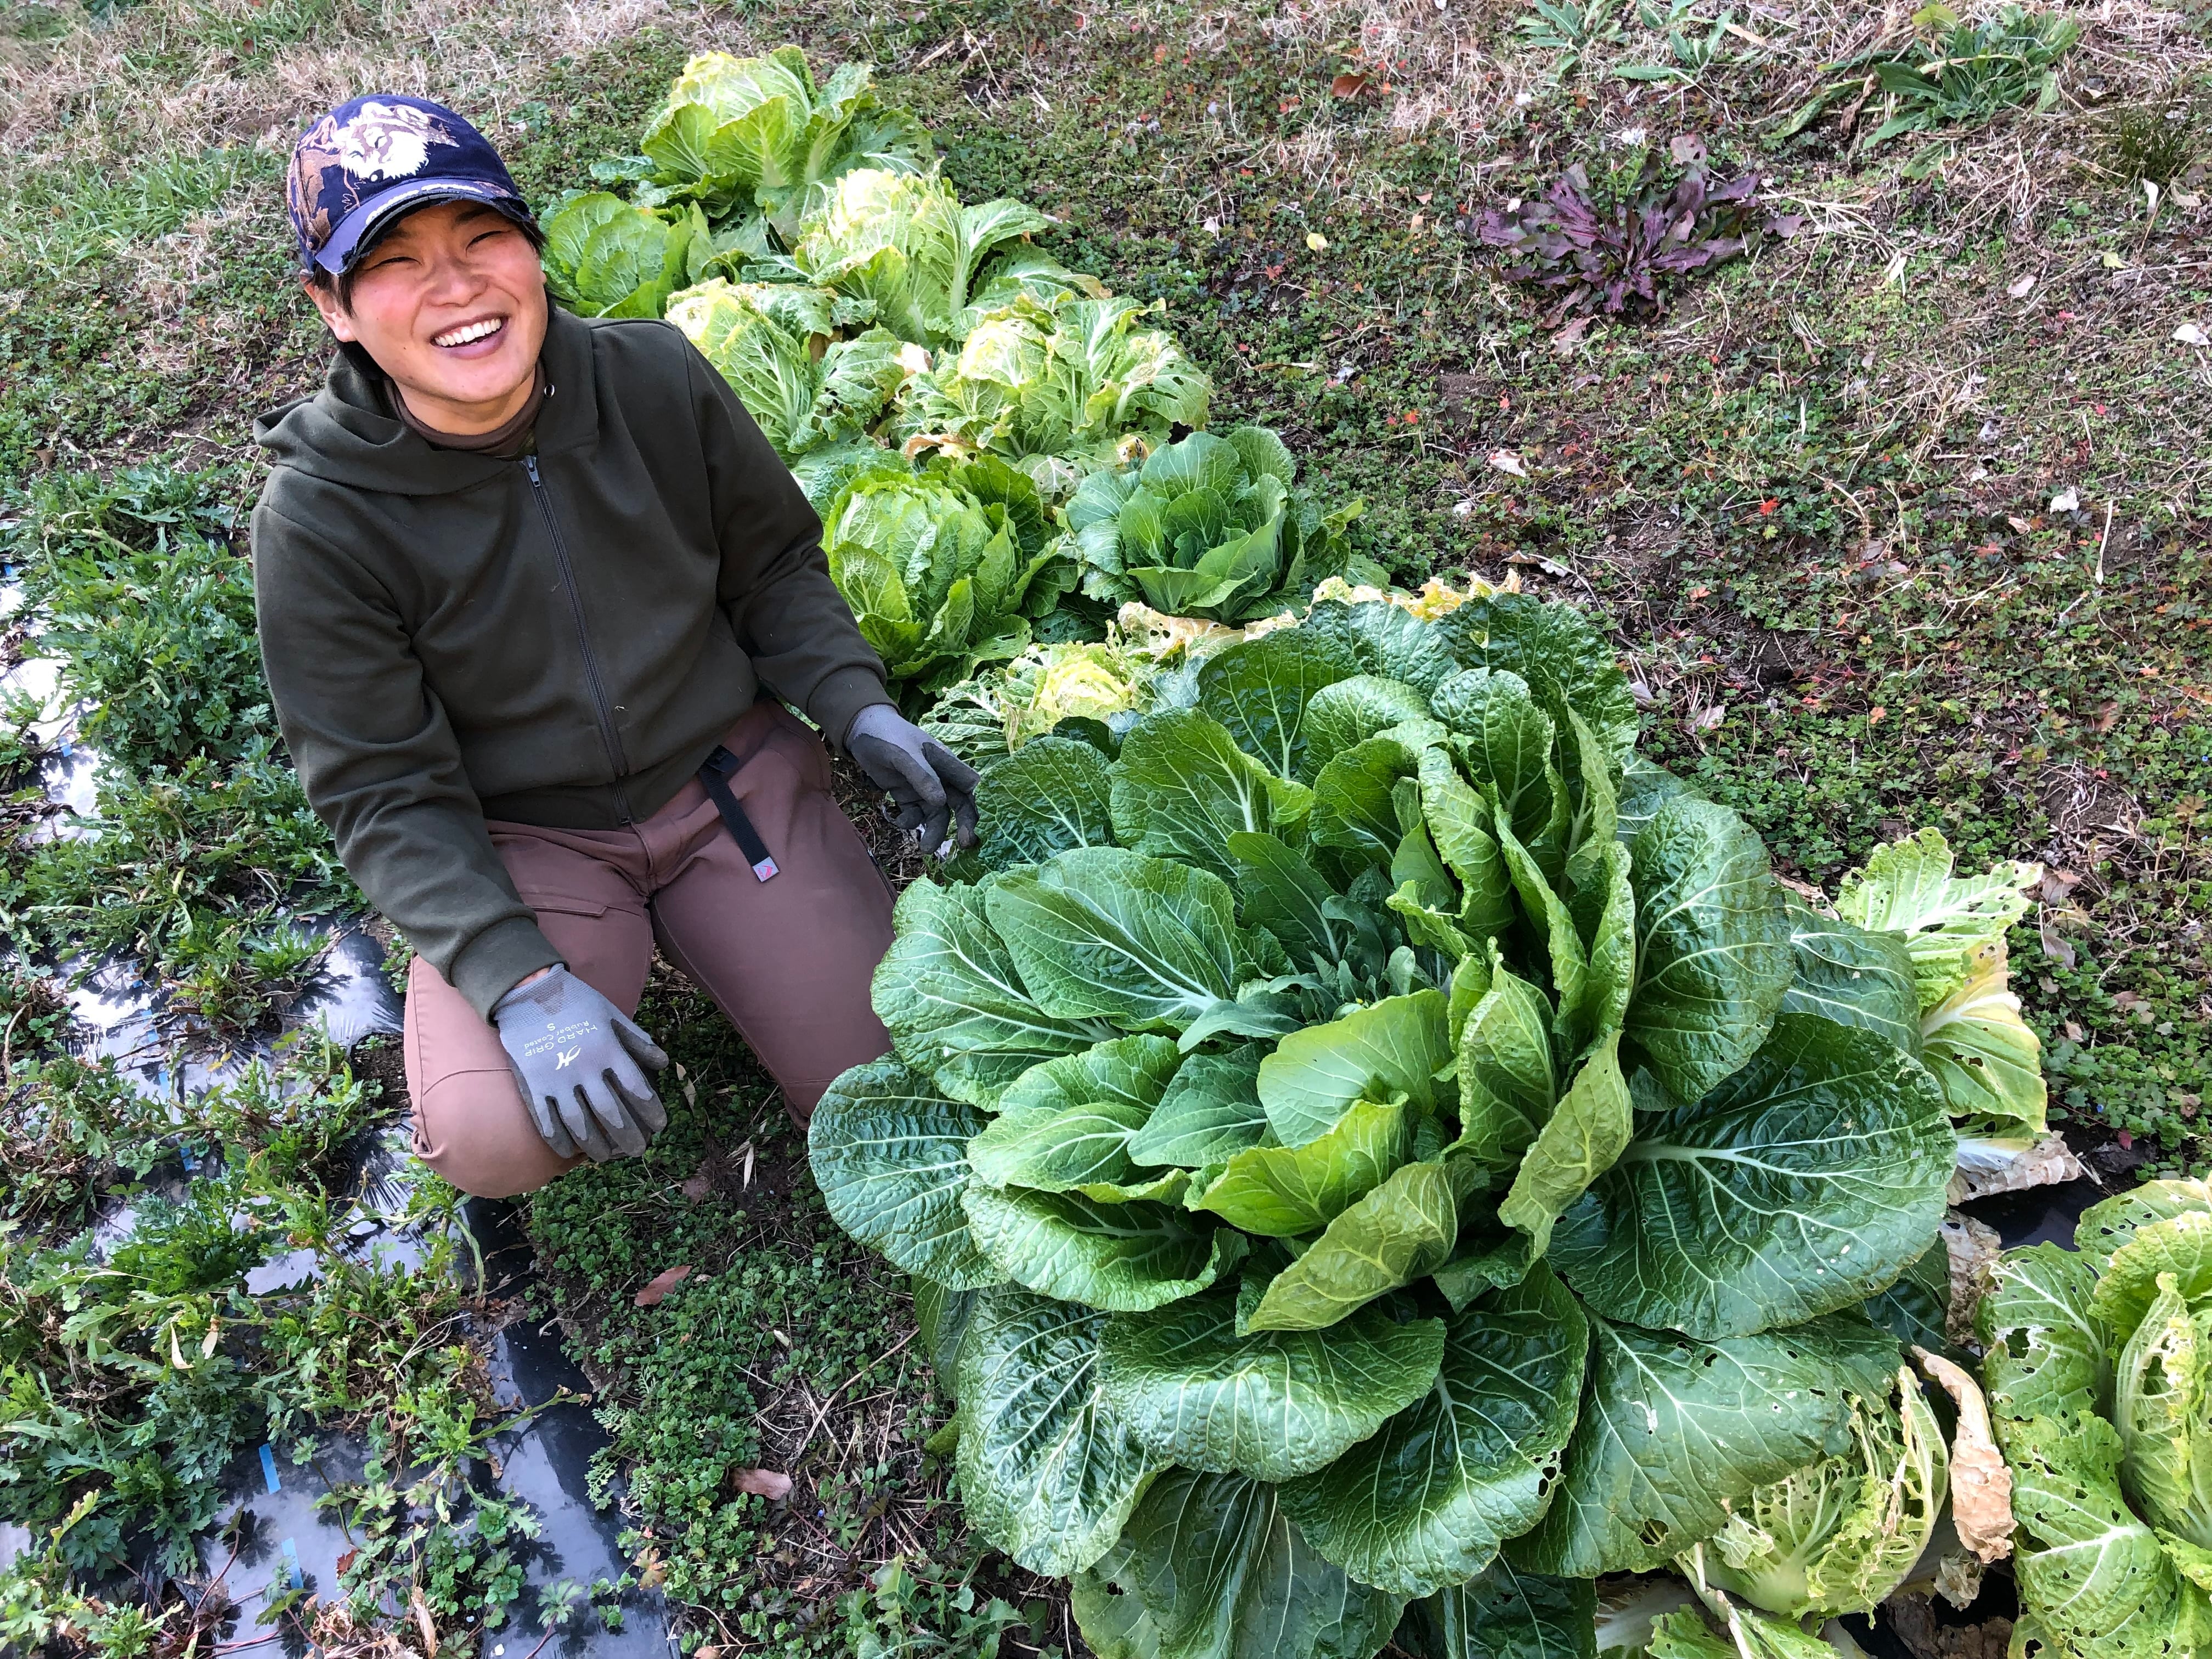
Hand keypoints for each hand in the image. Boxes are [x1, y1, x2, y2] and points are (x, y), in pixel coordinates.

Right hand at [492, 965, 669, 1162]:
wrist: (527, 991)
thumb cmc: (576, 1001)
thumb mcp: (612, 1015)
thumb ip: (637, 1041)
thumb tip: (663, 1064)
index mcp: (607, 1049)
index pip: (637, 1089)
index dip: (651, 1111)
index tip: (660, 1126)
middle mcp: (584, 1068)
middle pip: (612, 1113)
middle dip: (629, 1137)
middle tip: (639, 1150)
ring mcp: (556, 1079)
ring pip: (580, 1124)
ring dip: (596, 1146)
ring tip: (607, 1157)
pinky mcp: (533, 1085)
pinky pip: (547, 1121)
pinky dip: (560, 1140)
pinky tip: (570, 1151)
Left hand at [846, 703, 978, 851]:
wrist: (861, 731)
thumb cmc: (889, 736)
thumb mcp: (906, 755)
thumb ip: (923, 777)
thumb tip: (941, 803)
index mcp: (947, 763)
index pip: (971, 786)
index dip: (979, 805)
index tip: (981, 825)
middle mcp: (940, 778)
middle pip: (958, 804)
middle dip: (963, 824)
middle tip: (965, 845)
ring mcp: (923, 788)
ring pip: (936, 815)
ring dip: (933, 831)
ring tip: (925, 849)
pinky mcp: (907, 795)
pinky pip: (915, 814)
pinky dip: (909, 821)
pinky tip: (898, 820)